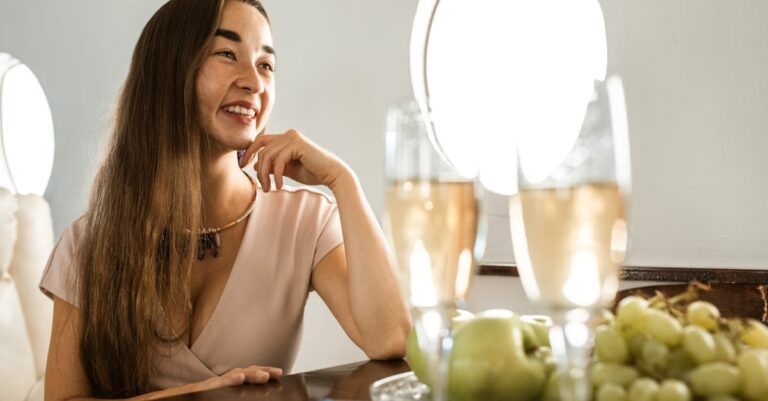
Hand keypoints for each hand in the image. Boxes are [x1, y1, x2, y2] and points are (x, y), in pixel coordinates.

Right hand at [130, 365, 282, 399]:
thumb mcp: (207, 398)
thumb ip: (220, 395)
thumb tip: (237, 393)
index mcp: (216, 388)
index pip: (241, 376)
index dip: (259, 373)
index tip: (277, 373)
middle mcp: (211, 385)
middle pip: (240, 373)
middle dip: (261, 372)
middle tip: (278, 373)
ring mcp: (204, 388)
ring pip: (230, 377)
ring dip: (249, 374)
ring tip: (265, 375)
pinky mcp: (197, 392)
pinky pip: (214, 386)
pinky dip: (227, 381)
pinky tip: (239, 378)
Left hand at [239, 129, 349, 191]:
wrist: (332, 174)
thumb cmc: (312, 173)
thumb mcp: (288, 170)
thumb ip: (273, 166)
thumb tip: (254, 166)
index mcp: (286, 138)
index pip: (261, 140)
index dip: (249, 152)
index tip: (244, 166)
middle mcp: (289, 134)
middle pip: (262, 148)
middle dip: (257, 168)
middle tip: (261, 185)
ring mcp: (293, 137)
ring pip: (267, 155)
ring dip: (265, 175)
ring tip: (269, 188)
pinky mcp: (297, 144)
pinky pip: (278, 161)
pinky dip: (276, 175)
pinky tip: (279, 185)